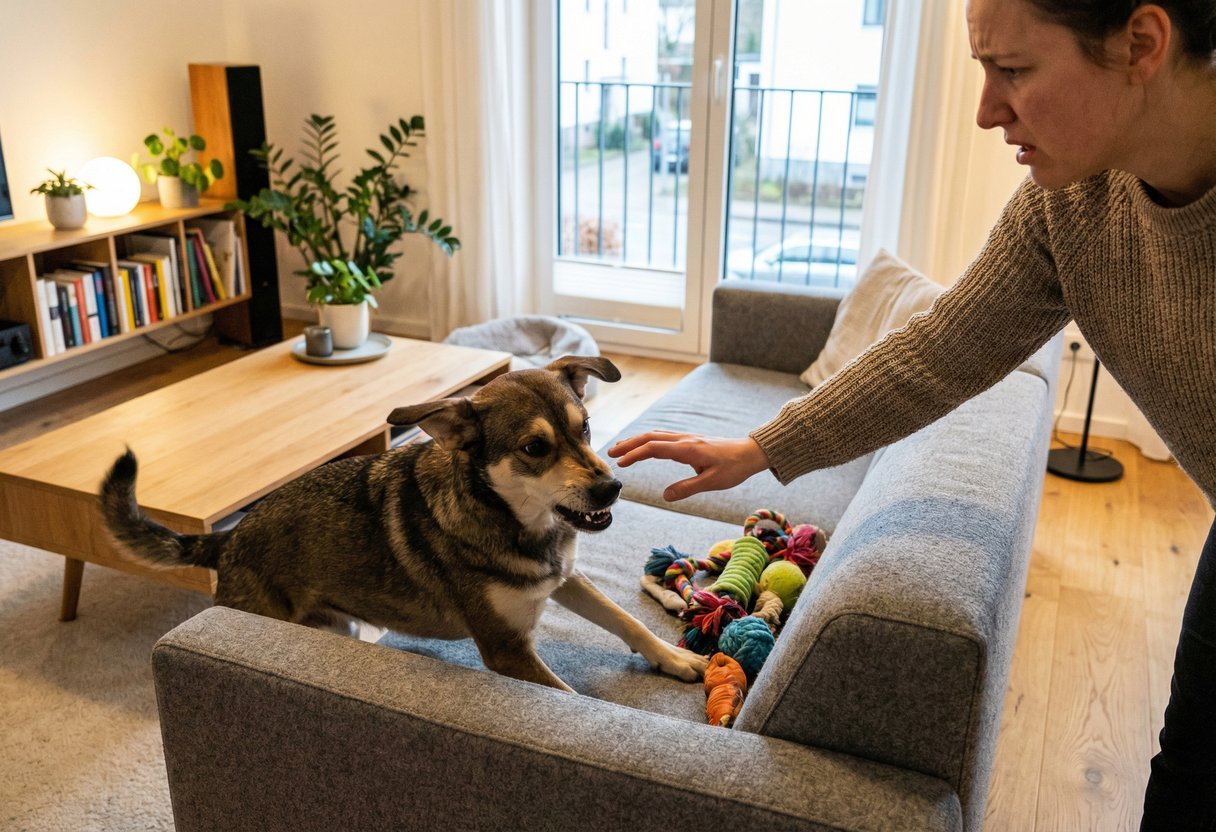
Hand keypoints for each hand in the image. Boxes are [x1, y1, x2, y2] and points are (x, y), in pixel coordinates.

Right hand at [608, 430, 769, 500]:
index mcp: (688, 449)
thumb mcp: (712, 482)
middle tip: (610, 453)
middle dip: (629, 444)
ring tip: (620, 449)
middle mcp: (684, 440)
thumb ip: (687, 488)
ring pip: (655, 435)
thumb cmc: (734, 468)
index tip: (620, 463)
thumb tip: (665, 496)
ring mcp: (686, 438)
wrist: (750, 452)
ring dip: (636, 441)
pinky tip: (642, 447)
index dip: (635, 454)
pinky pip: (663, 437)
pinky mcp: (689, 440)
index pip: (654, 448)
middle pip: (650, 437)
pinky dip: (647, 440)